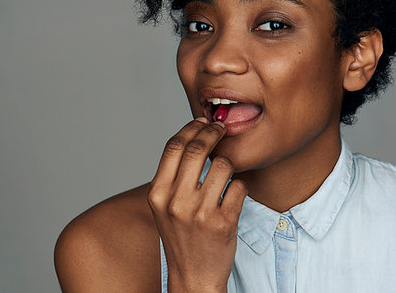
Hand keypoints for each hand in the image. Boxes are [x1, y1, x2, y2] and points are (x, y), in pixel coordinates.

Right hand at [148, 118, 247, 291]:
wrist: (193, 276)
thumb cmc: (180, 237)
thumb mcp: (164, 206)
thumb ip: (173, 176)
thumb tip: (193, 137)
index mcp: (157, 194)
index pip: (174, 146)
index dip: (191, 128)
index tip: (202, 122)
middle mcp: (176, 202)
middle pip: (197, 148)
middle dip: (213, 132)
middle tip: (221, 129)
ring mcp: (200, 213)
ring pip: (223, 164)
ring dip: (229, 162)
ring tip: (226, 173)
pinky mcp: (223, 222)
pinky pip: (238, 186)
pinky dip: (239, 186)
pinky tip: (232, 195)